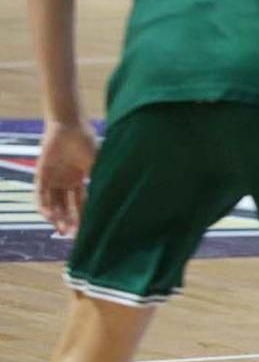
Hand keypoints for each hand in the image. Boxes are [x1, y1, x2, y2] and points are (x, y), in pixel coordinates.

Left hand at [34, 119, 96, 236]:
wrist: (70, 126)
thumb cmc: (86, 142)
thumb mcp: (98, 164)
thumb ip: (102, 180)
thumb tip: (116, 196)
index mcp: (80, 179)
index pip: (81, 202)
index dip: (83, 215)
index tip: (86, 229)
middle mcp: (65, 181)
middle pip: (65, 206)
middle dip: (68, 221)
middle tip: (70, 235)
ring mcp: (53, 178)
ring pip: (52, 203)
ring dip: (55, 217)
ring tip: (60, 229)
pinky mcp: (41, 175)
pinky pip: (40, 195)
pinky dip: (44, 206)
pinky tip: (49, 216)